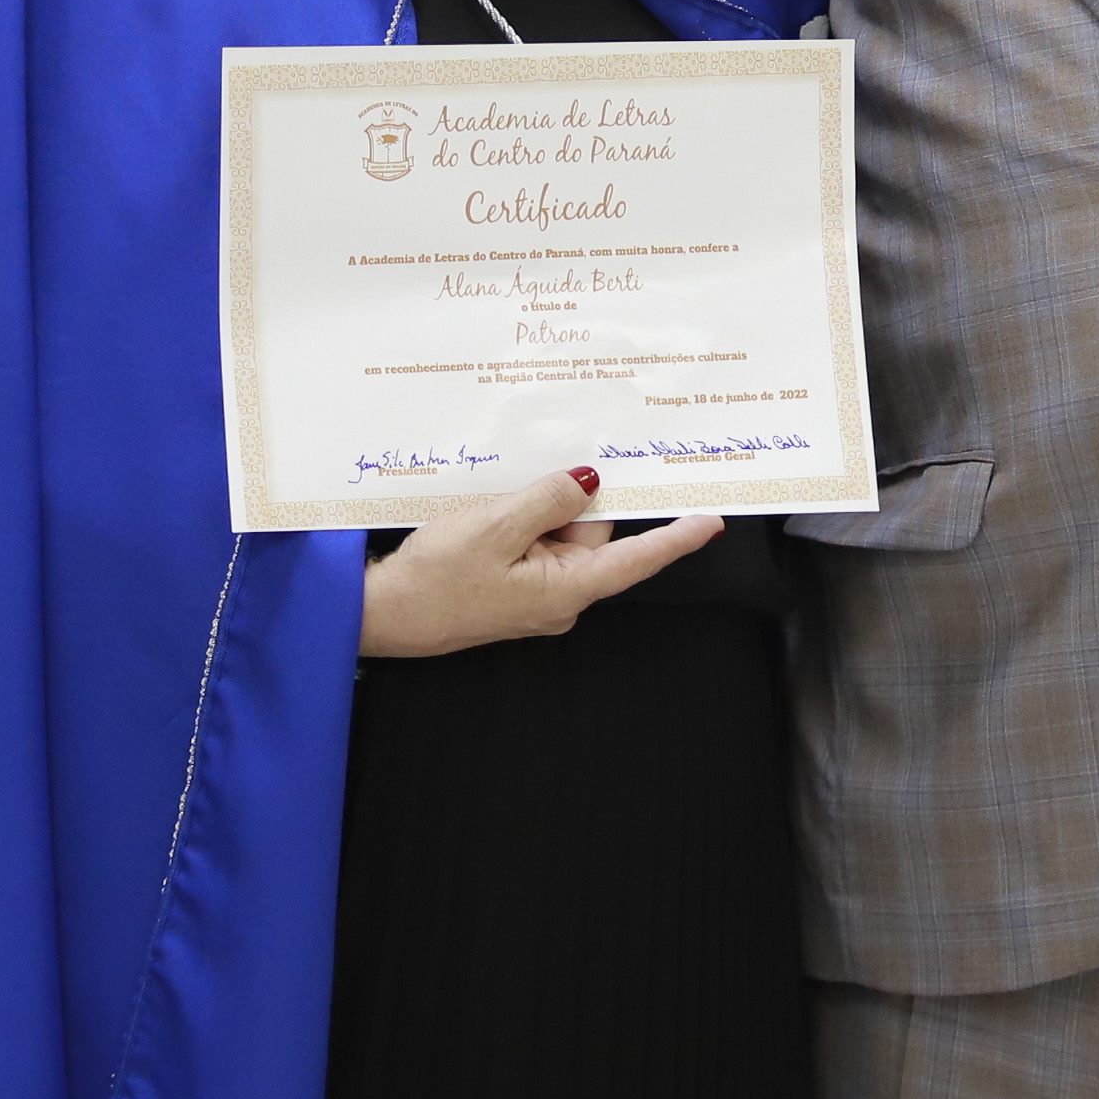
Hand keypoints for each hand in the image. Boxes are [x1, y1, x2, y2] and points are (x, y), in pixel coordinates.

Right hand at [359, 469, 719, 658]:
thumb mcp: (495, 527)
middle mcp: (562, 598)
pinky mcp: (516, 588)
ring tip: (491, 512)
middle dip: (567, 503)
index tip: (712, 520)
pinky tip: (487, 522)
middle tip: (526, 489)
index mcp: (568, 589)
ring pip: (561, 535)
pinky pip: (535, 545)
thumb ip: (549, 500)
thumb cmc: (436, 580)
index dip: (676, 538)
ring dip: (536, 512)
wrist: (386, 615)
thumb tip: (589, 482)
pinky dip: (520, 526)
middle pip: (593, 534)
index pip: (637, 558)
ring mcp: (539, 595)